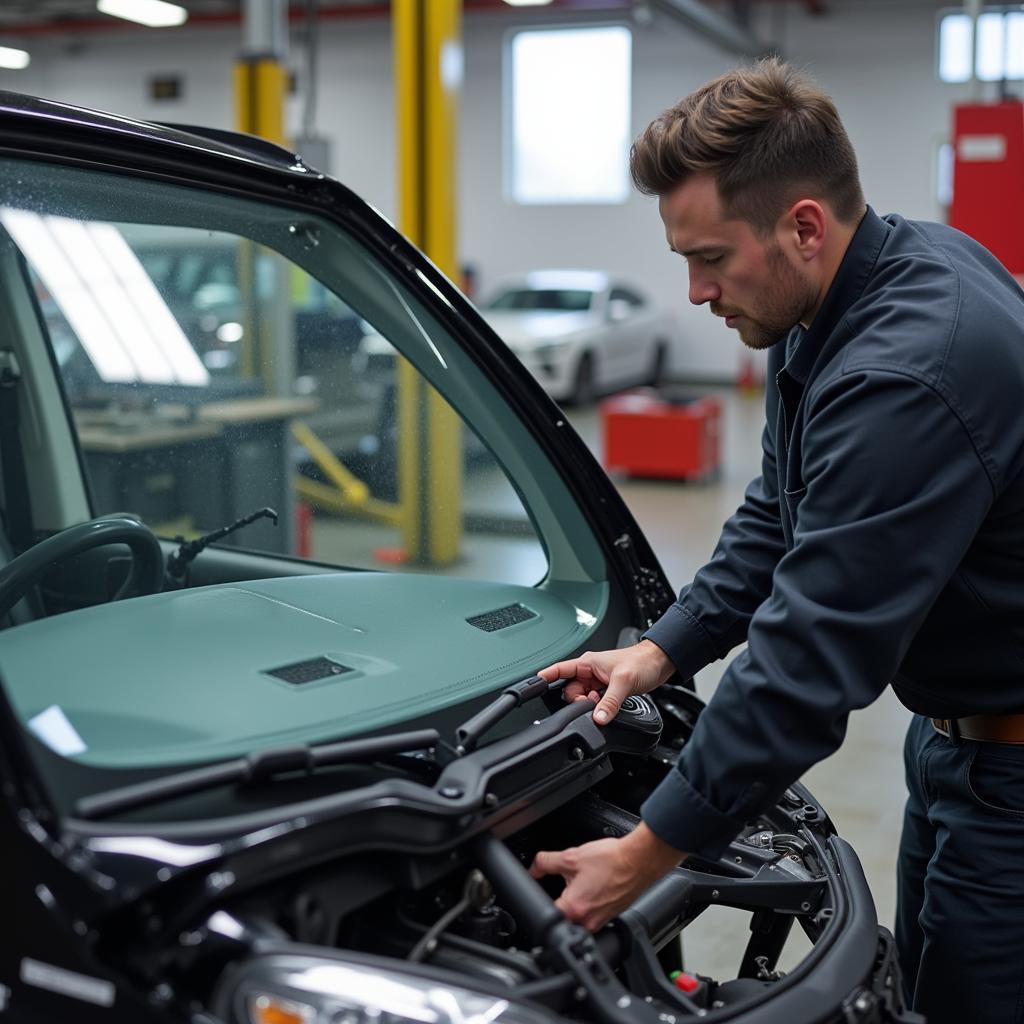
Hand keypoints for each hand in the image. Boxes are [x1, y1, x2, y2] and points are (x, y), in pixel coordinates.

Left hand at [529, 823, 686, 931]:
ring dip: (576, 900)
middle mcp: (587, 922)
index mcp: (574, 909)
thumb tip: (533, 868)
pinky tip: (595, 885)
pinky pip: (592, 915)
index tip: (543, 886)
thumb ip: (546, 862)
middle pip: (562, 917)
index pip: (545, 914)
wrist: (639, 860)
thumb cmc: (611, 860)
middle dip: (560, 898)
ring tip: (585, 882)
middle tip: (568, 880)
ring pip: (578, 916)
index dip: (540, 898)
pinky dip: (590, 901)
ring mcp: (600, 922)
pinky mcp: (610, 917)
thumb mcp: (572, 856)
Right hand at [539, 639, 674, 724]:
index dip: (545, 677)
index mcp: (588, 663)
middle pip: (570, 690)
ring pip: (582, 698)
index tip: (534, 685)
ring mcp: (598, 682)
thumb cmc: (642, 662)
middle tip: (591, 704)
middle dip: (577, 701)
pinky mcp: (606, 690)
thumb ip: (609, 702)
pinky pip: (594, 702)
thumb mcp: (623, 682)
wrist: (660, 664)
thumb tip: (598, 718)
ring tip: (602, 705)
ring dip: (589, 705)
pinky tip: (607, 708)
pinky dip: (598, 708)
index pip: (559, 669)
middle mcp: (590, 672)